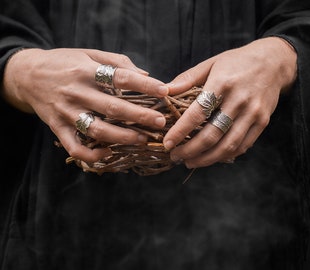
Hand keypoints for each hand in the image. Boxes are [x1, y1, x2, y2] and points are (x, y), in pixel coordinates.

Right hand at [2, 48, 168, 162]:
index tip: (164, 91)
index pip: (120, 77)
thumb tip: (146, 73)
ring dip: (122, 137)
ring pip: (97, 130)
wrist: (26, 75)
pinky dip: (92, 155)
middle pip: (112, 107)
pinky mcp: (57, 128)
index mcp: (86, 70)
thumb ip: (117, 61)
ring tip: (142, 139)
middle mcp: (76, 92)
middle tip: (160, 122)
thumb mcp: (88, 53)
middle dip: (139, 116)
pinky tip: (109, 153)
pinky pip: (75, 147)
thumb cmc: (64, 62)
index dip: (144, 85)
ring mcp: (66, 112)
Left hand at [163, 37, 296, 167]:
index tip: (168, 143)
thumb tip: (164, 91)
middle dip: (190, 151)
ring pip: (228, 145)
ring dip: (206, 159)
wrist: (274, 61)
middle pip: (212, 135)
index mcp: (222, 83)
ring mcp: (253, 113)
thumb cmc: (237, 62)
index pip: (197, 113)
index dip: (180, 131)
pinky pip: (243, 146)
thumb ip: (187, 78)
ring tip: (190, 162)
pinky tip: (211, 157)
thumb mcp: (211, 63)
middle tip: (176, 156)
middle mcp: (239, 100)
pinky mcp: (263, 122)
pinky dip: (225, 156)